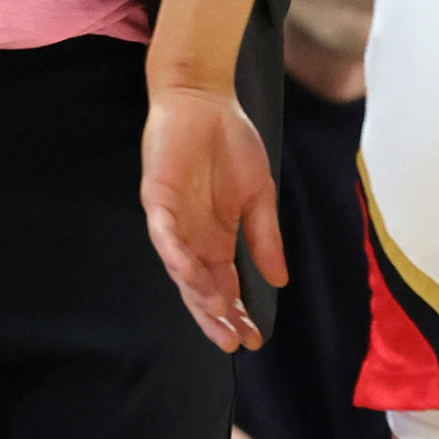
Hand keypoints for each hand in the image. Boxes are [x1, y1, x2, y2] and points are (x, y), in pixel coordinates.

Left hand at [141, 84, 286, 352]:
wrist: (205, 97)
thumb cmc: (232, 141)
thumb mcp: (259, 193)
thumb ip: (265, 235)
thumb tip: (280, 282)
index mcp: (217, 239)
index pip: (224, 286)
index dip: (238, 313)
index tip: (255, 338)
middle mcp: (192, 237)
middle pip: (199, 288)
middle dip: (215, 316)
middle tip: (232, 341)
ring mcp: (172, 220)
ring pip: (180, 268)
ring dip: (197, 291)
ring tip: (218, 312)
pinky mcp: (157, 198)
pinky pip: (163, 233)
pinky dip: (174, 253)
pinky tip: (189, 271)